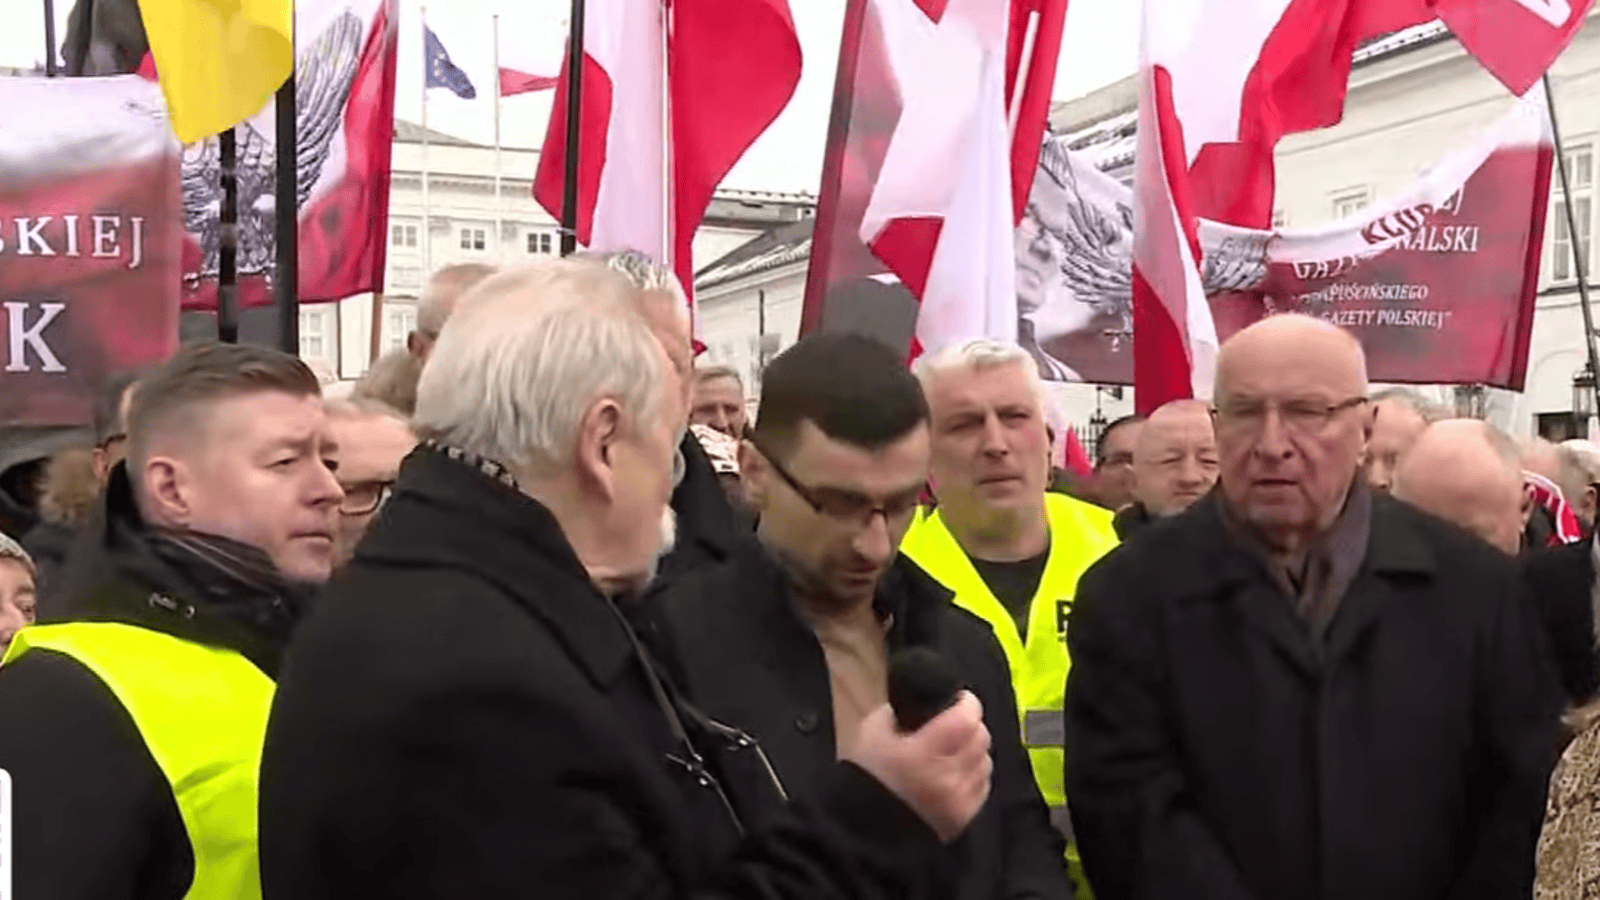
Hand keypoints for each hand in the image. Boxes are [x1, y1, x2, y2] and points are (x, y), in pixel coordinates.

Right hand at [843, 691, 992, 842]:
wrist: (862, 829)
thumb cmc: (864, 776)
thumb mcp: (871, 733)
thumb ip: (898, 712)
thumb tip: (919, 703)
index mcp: (923, 753)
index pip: (966, 719)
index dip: (967, 703)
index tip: (959, 698)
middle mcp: (948, 777)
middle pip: (980, 738)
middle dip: (971, 725)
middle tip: (957, 721)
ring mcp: (959, 801)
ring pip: (985, 762)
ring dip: (974, 750)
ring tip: (957, 748)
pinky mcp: (963, 819)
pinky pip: (983, 787)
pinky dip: (975, 774)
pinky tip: (958, 771)